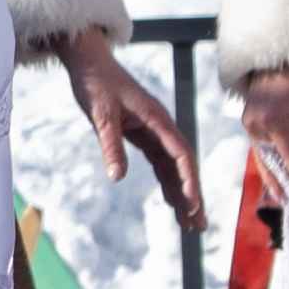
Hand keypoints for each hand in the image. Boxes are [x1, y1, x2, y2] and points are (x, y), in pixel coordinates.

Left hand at [61, 28, 201, 228]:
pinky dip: (168, 182)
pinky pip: (161, 163)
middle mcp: (162, 127)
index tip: (191, 203)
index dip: (187, 179)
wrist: (90, 63)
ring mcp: (155, 131)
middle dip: (192, 196)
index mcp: (157, 119)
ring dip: (182, 194)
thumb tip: (116, 177)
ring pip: (174, 168)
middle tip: (198, 226)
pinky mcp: (144, 134)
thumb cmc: (96, 84)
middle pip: (183, 165)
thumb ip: (110, 145)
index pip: (180, 154)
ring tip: (189, 224)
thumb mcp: (100, 116)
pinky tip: (173, 202)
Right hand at [238, 63, 288, 214]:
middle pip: (277, 167)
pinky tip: (277, 182)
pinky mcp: (251, 125)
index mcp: (272, 121)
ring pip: (266, 163)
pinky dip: (271, 169)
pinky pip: (262, 153)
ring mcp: (250, 127)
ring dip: (279, 184)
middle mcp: (256, 128)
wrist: (274, 52)